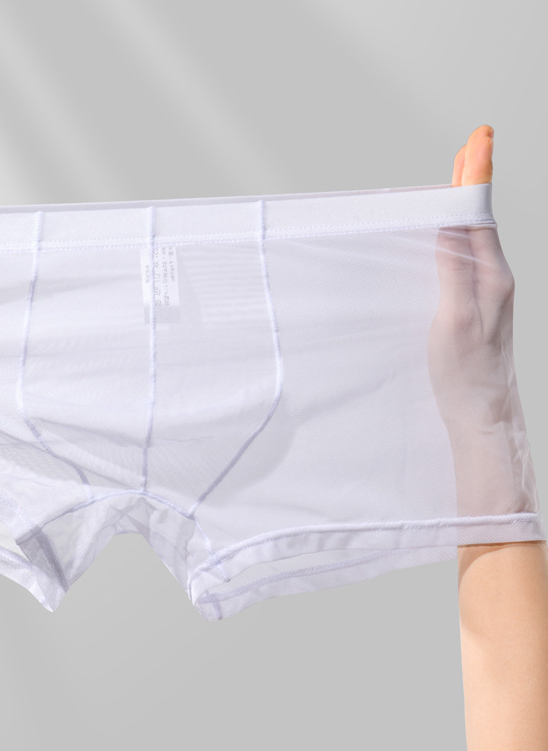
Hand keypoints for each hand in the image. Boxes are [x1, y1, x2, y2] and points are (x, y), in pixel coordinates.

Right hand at [427, 125, 512, 429]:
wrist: (482, 413)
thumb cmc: (467, 374)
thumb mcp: (455, 318)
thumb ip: (454, 269)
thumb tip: (450, 225)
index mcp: (492, 277)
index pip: (479, 216)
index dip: (473, 179)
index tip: (475, 143)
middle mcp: (495, 279)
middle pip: (480, 220)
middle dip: (473, 182)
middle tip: (470, 147)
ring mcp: (487, 292)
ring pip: (475, 237)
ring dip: (465, 206)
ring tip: (459, 180)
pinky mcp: (477, 306)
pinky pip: (468, 258)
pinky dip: (458, 235)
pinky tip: (448, 236)